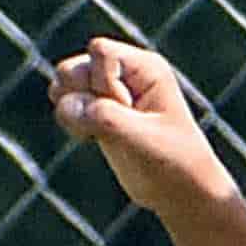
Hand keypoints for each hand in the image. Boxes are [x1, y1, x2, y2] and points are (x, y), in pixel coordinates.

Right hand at [49, 35, 241, 217]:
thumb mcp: (142, 140)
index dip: (103, 84)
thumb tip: (65, 103)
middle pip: (75, 65)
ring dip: (71, 108)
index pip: (101, 53)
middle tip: (111, 125)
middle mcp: (125, 73)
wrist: (181, 192)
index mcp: (146, 68)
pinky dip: (69, 120)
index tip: (128, 112)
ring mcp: (110, 91)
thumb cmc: (173, 162)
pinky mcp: (98, 111)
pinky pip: (64, 101)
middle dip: (82, 96)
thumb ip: (105, 119)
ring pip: (65, 81)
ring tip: (95, 133)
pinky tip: (89, 138)